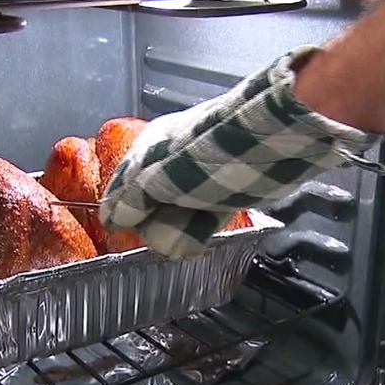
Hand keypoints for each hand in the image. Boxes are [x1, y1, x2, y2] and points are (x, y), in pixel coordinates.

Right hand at [99, 46, 384, 257]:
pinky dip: (198, 231)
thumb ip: (134, 199)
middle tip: (161, 239)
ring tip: (182, 243)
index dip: (120, 210)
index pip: (122, 184)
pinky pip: (202, 217)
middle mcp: (172, 159)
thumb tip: (113, 219)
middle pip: (149, 202)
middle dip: (153, 225)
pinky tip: (197, 243)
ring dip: (176, 230)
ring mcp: (199, 175)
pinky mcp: (225, 191)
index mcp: (151, 146)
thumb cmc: (210, 152)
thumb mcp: (161, 175)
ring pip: (176, 212)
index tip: (119, 232)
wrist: (272, 141)